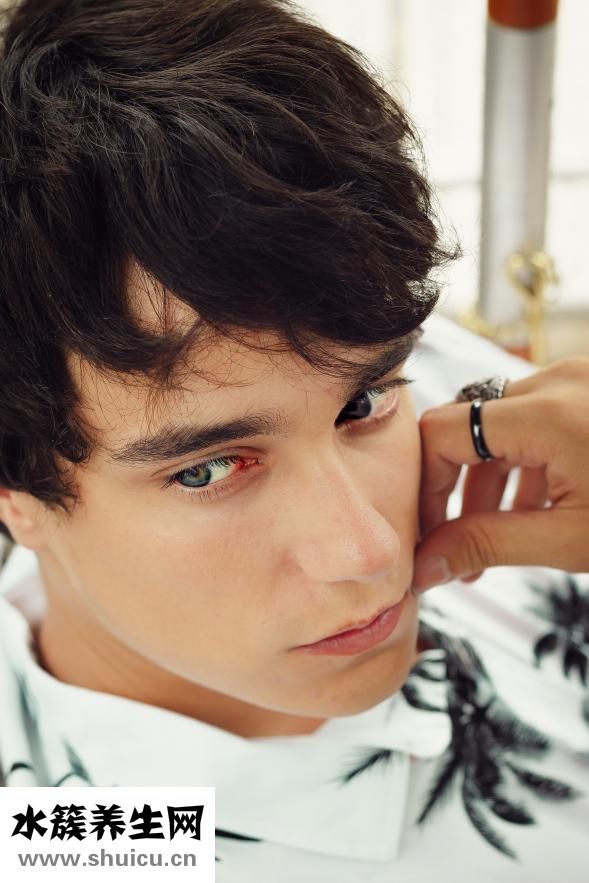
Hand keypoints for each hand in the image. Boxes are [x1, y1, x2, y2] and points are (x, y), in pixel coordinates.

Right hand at [411, 356, 588, 591]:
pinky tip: (531, 510)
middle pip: (466, 427)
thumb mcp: (573, 541)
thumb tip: (426, 567)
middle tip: (455, 545)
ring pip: (498, 426)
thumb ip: (490, 546)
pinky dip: (520, 463)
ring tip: (495, 539)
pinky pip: (532, 421)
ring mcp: (575, 382)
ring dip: (486, 481)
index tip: (431, 533)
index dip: (426, 485)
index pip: (442, 432)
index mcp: (550, 414)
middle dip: (454, 489)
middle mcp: (558, 382)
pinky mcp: (585, 392)